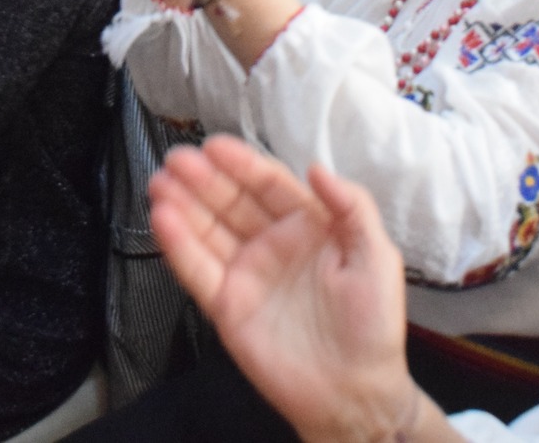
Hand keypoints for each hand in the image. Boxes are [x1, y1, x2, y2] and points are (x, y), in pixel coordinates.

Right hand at [152, 137, 425, 442]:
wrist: (355, 393)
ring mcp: (247, 273)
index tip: (215, 146)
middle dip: (202, 179)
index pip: (269, 184)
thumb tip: (317, 167)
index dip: (241, 163)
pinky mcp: (227, 306)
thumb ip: (353, 206)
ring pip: (208, 230)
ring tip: (159, 182)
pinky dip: (178, 246)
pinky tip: (163, 220)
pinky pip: (197, 271)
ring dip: (182, 205)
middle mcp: (273, 244)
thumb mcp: (378, 256)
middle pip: (231, 202)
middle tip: (176, 160)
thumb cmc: (373, 326)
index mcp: (309, 225)